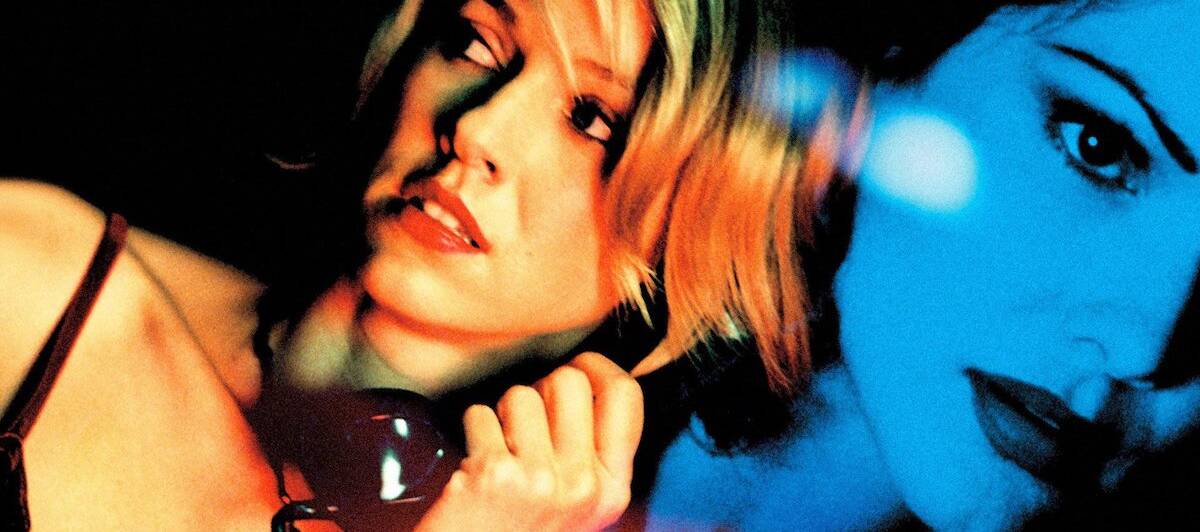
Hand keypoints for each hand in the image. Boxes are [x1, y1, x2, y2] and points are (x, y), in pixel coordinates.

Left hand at [415, 353, 643, 530]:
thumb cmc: (522, 530)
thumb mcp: (580, 503)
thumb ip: (594, 452)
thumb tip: (591, 378)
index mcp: (613, 490)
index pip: (625, 395)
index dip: (598, 366)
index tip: (580, 366)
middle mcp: (584, 486)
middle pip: (571, 381)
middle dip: (541, 389)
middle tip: (526, 421)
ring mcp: (540, 481)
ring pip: (522, 394)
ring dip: (502, 414)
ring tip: (500, 450)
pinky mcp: (495, 475)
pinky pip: (481, 414)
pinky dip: (472, 430)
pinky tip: (475, 464)